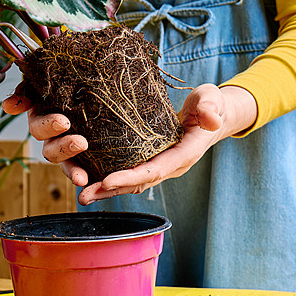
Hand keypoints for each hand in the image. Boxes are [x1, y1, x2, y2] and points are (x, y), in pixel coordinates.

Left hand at [2, 83, 257, 204]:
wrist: (213, 115)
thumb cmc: (210, 105)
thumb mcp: (212, 100)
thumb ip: (211, 107)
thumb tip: (212, 120)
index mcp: (183, 154)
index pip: (154, 170)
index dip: (131, 177)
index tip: (107, 181)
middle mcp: (170, 166)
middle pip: (138, 183)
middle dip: (111, 190)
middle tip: (84, 195)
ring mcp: (161, 166)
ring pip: (132, 183)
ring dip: (107, 191)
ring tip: (82, 195)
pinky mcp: (152, 161)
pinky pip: (130, 175)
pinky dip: (111, 181)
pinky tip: (91, 180)